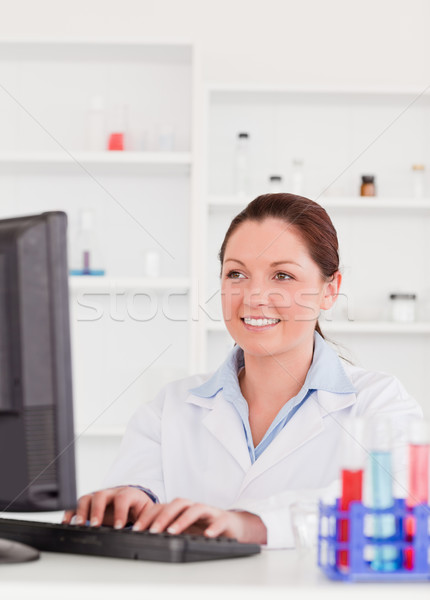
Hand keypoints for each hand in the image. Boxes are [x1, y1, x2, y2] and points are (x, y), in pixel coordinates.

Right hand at [62, 486, 153, 528]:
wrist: (134, 500)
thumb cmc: (139, 508)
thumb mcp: (147, 513)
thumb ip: (146, 522)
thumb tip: (146, 535)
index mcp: (128, 494)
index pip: (123, 498)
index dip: (120, 511)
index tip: (118, 527)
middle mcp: (111, 493)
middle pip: (101, 495)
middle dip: (97, 510)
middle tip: (96, 525)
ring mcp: (98, 498)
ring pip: (87, 498)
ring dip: (82, 511)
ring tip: (80, 525)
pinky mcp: (89, 504)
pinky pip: (77, 505)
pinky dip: (70, 513)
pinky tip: (68, 523)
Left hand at [131, 498, 266, 544]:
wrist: (232, 527)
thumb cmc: (204, 528)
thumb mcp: (183, 530)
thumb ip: (167, 530)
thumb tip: (144, 539)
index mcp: (182, 509)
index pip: (163, 506)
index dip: (149, 516)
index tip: (136, 530)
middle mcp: (194, 507)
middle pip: (178, 503)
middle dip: (163, 516)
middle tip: (152, 531)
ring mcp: (209, 512)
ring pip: (196, 509)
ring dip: (183, 520)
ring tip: (173, 532)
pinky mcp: (224, 519)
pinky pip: (219, 521)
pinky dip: (213, 528)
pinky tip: (207, 535)